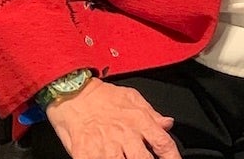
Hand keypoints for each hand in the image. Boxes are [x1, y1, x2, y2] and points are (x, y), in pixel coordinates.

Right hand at [45, 78, 181, 158]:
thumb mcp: (130, 97)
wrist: (70, 91)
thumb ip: (151, 113)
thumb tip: (168, 124)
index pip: (163, 143)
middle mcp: (124, 135)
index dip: (173, 158)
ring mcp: (105, 147)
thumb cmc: (100, 96)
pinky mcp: (86, 154)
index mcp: (138, 121)